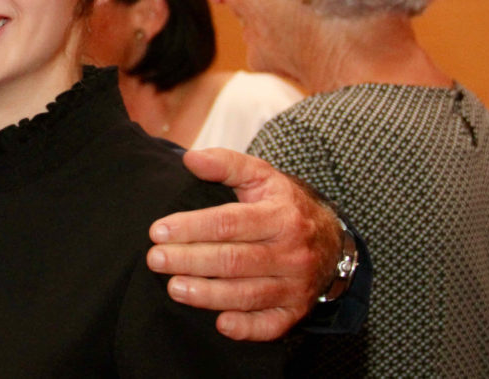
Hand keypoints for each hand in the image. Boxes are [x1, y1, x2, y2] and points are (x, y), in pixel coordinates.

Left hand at [146, 148, 340, 340]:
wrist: (332, 242)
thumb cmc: (284, 206)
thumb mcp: (262, 177)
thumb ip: (226, 164)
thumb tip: (190, 159)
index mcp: (281, 217)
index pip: (229, 223)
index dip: (191, 227)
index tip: (157, 231)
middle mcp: (292, 253)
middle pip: (234, 260)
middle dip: (190, 260)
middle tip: (155, 259)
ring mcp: (295, 285)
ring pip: (247, 294)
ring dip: (208, 295)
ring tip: (174, 288)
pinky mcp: (296, 311)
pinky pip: (271, 326)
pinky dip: (247, 329)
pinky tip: (220, 324)